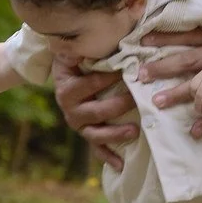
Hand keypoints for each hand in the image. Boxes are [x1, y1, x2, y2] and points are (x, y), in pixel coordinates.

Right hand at [52, 56, 137, 170]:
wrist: (66, 74)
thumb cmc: (78, 59)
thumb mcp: (77, 51)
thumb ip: (86, 46)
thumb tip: (93, 37)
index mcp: (67, 89)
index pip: (89, 84)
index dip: (107, 78)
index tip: (126, 72)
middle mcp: (70, 110)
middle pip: (95, 111)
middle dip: (117, 106)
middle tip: (135, 100)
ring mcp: (79, 125)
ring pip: (96, 134)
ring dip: (115, 134)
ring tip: (134, 132)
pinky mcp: (88, 134)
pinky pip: (97, 149)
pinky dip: (109, 157)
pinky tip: (121, 165)